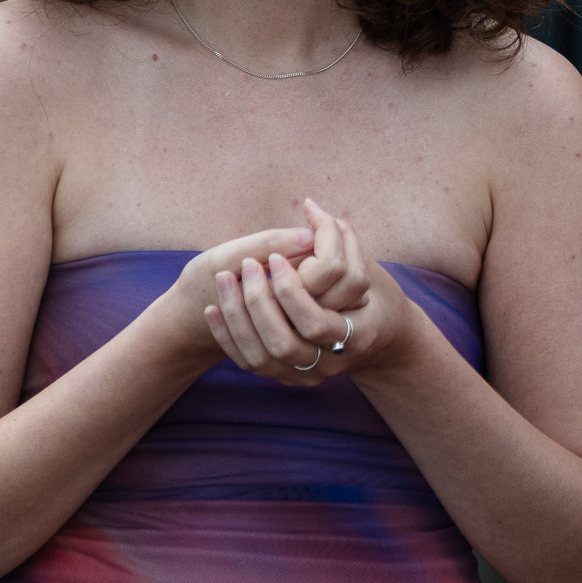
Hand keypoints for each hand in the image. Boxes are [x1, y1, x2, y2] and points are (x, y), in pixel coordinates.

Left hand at [201, 199, 418, 387]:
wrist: (367, 335)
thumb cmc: (359, 287)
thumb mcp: (358, 263)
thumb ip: (337, 237)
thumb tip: (310, 207)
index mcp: (359, 333)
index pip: (316, 322)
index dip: (291, 292)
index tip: (273, 258)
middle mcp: (331, 361)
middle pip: (285, 345)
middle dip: (259, 304)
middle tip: (247, 266)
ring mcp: (306, 373)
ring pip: (263, 357)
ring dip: (238, 317)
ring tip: (224, 278)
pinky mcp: (283, 375)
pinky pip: (249, 363)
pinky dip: (228, 335)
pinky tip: (214, 308)